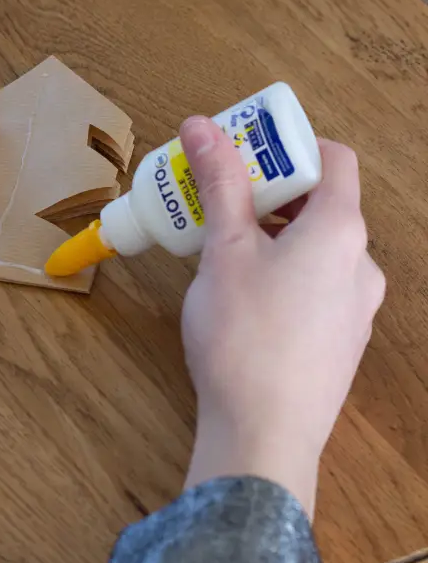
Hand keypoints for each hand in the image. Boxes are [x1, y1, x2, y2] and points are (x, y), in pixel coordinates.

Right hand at [179, 116, 384, 516]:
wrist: (264, 436)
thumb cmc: (244, 334)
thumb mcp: (223, 250)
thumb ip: (219, 183)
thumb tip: (201, 126)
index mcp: (340, 230)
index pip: (334, 159)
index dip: (290, 146)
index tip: (244, 153)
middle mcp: (362, 264)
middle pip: (324, 204)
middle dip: (271, 192)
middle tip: (220, 198)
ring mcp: (358, 308)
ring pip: (319, 249)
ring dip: (275, 234)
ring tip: (223, 248)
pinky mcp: (343, 344)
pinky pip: (319, 288)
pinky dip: (286, 273)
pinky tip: (243, 298)